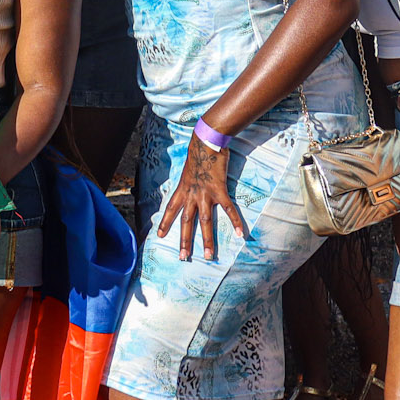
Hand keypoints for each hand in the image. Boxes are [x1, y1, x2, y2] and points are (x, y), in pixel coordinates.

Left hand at [158, 137, 245, 260]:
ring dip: (207, 240)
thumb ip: (189, 183)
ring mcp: (205, 194)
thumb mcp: (188, 171)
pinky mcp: (219, 190)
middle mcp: (191, 194)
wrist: (206, 142)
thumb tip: (189, 189)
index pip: (170, 209)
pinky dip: (235, 221)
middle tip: (182, 257)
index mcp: (182, 189)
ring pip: (205, 221)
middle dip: (184, 240)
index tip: (159, 235)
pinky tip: (240, 233)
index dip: (165, 223)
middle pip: (186, 222)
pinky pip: (228, 209)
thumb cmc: (198, 154)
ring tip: (208, 255)